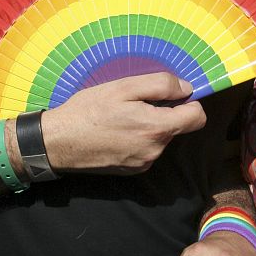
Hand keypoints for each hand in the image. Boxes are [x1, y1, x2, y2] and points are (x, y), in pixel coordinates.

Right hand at [41, 73, 205, 173]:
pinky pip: (148, 149)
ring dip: (151, 126)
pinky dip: (140, 139)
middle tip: (136, 103)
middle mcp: (155, 150)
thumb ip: (160, 85)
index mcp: (157, 128)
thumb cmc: (89, 110)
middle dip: (165, 113)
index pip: (197, 118)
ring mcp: (144, 163)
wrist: (58, 143)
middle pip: (178, 127)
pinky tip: (118, 132)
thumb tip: (187, 88)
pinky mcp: (133, 170)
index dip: (190, 102)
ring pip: (162, 138)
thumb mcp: (123, 87)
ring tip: (123, 117)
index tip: (174, 95)